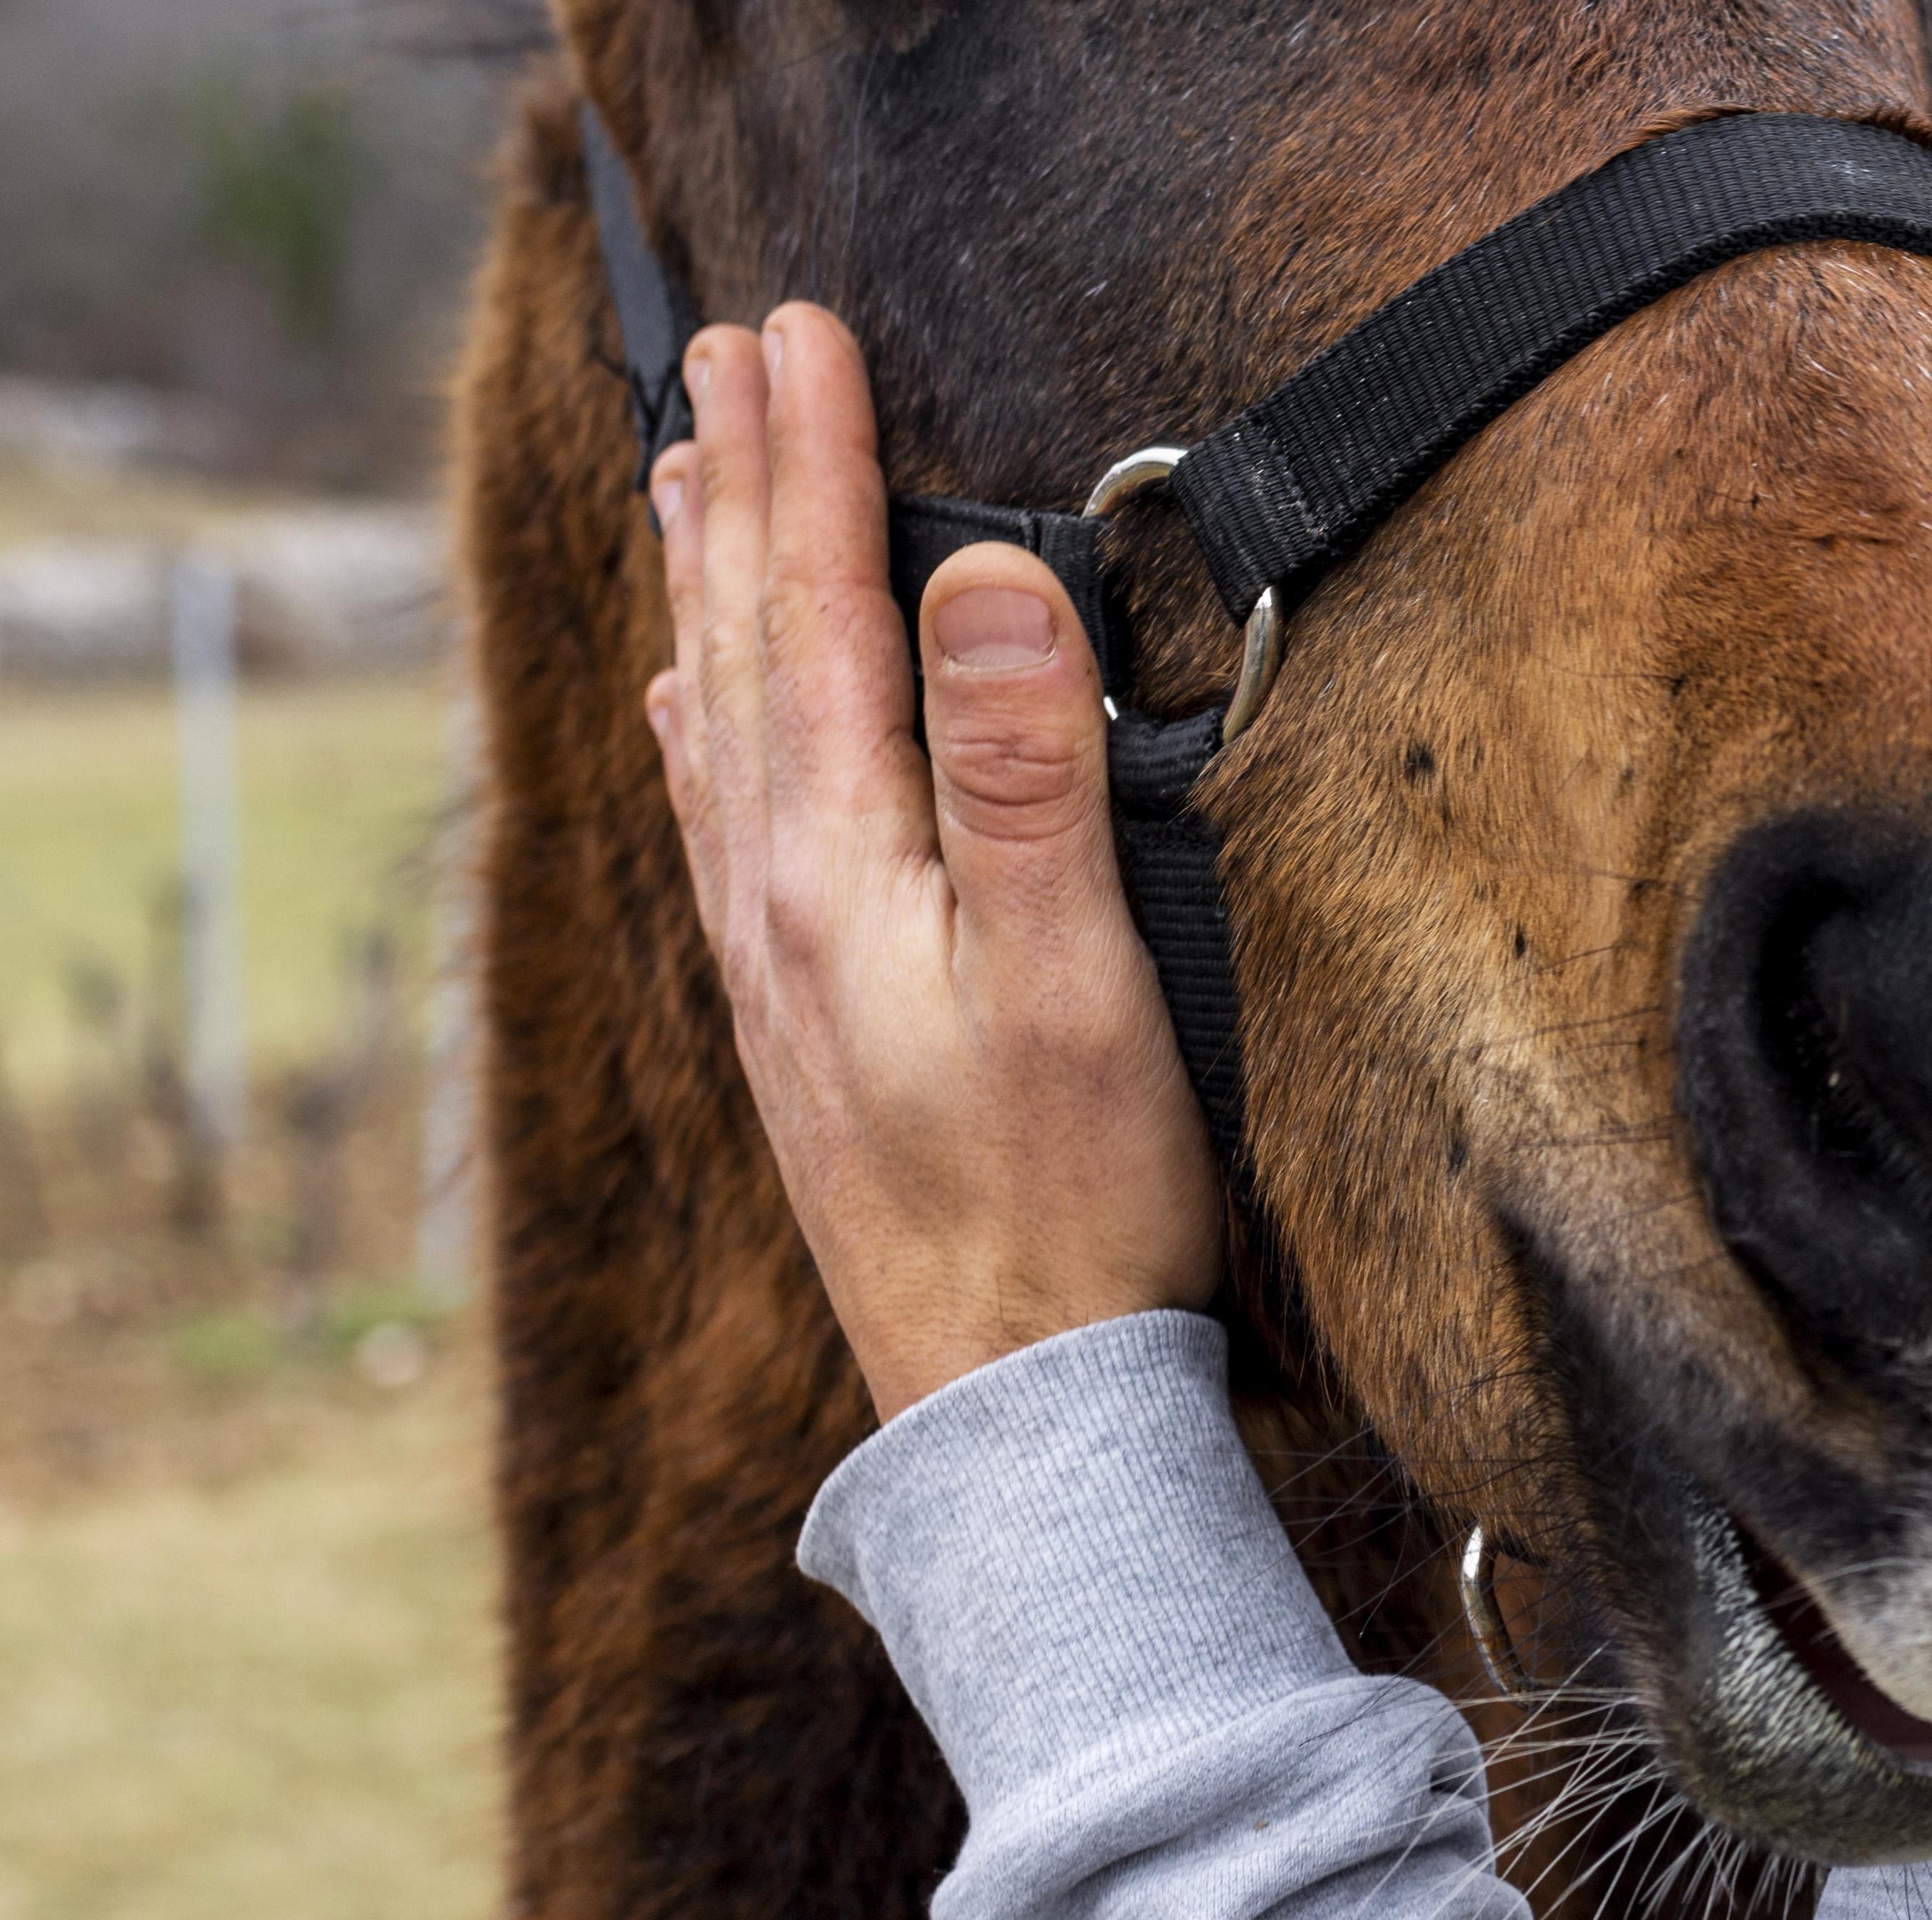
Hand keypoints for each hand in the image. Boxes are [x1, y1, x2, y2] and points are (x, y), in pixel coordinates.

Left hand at [644, 304, 1223, 1423]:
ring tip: (679, 480)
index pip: (815, 617)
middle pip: (739, 651)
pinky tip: (682, 714)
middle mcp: (772, 903)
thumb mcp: (1075, 982)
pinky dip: (693, 733)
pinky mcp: (791, 1024)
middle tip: (723, 354)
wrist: (1008, 1400)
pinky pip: (714, 829)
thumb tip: (983, 578)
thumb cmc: (1068, 1203)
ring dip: (699, 592)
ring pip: (710, 730)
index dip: (814, 466)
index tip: (805, 330)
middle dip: (736, 488)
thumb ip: (1023, 776)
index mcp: (837, 869)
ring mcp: (769, 968)